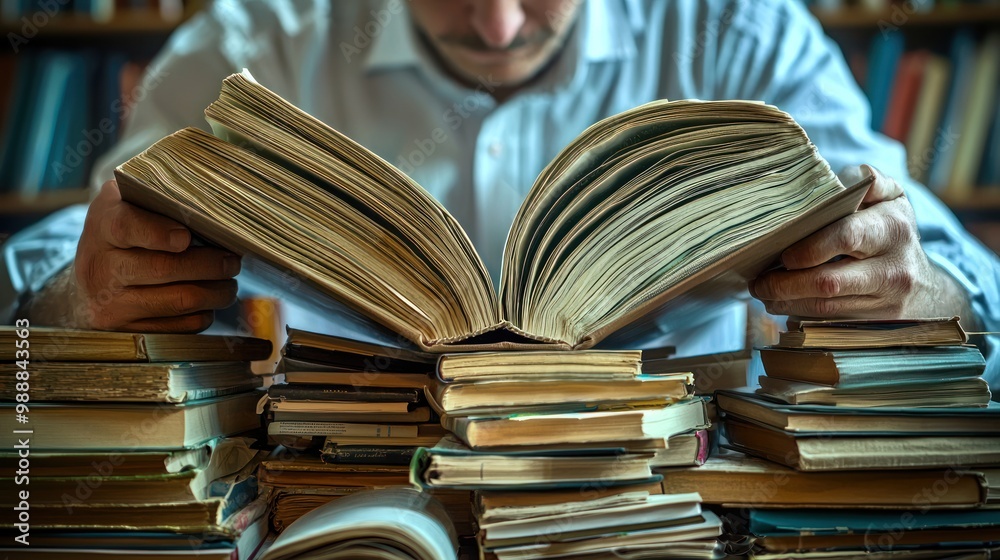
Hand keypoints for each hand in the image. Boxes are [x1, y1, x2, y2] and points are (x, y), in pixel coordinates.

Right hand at [30, 180, 239, 331]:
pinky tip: (208, 302)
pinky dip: (203, 314)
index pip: (127, 227)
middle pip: (165, 268)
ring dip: (217, 292)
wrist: (89, 282)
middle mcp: (101, 267)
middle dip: (211, 265)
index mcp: (103, 226)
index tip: (186, 237)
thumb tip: (214, 199)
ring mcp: (111, 304)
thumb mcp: (127, 205)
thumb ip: (158, 197)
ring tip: (229, 283)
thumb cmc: (122, 236)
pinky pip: (179, 327)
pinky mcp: (126, 332)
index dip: (160, 232)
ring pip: (180, 300)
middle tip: (233, 261)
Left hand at [749, 165, 969, 320]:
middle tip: (758, 281)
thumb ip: (869, 180)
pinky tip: (781, 304)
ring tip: (762, 292)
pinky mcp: (876, 324)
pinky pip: (829, 321)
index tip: (783, 254)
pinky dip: (799, 313)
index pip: (846, 237)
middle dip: (785, 284)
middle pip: (829, 281)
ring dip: (786, 302)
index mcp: (893, 229)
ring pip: (825, 307)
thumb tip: (846, 179)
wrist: (925, 285)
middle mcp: (893, 268)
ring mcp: (886, 300)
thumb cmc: (893, 231)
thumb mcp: (890, 198)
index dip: (809, 248)